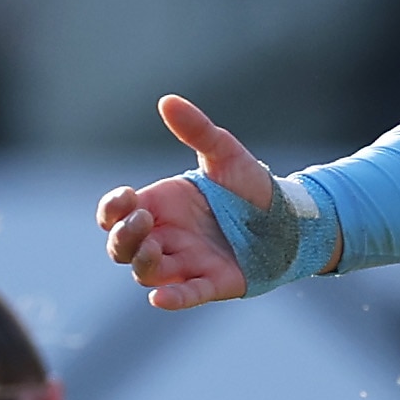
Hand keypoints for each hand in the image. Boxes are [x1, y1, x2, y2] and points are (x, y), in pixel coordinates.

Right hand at [96, 94, 295, 311]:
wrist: (289, 216)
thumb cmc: (250, 186)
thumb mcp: (224, 153)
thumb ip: (197, 130)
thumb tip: (167, 100)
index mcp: (160, 206)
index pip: (115, 216)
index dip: (110, 209)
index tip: (126, 197)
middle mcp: (166, 237)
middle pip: (121, 248)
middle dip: (123, 236)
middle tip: (142, 219)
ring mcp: (186, 262)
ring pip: (146, 273)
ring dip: (143, 262)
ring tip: (153, 244)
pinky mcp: (211, 282)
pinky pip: (185, 294)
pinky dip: (173, 298)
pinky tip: (160, 299)